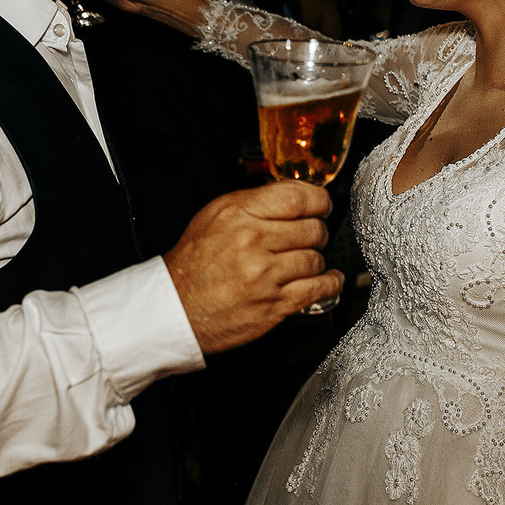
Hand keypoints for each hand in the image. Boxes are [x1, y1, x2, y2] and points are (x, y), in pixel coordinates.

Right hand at [164, 181, 343, 353]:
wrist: (175, 308)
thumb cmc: (193, 263)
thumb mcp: (215, 216)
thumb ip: (254, 203)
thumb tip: (293, 197)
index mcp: (239, 214)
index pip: (298, 197)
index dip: (319, 201)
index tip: (321, 206)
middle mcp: (253, 241)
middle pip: (312, 228)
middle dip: (317, 232)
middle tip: (311, 236)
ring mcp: (264, 275)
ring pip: (316, 259)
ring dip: (317, 260)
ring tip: (307, 261)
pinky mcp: (273, 305)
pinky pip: (318, 289)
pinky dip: (329, 283)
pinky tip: (328, 279)